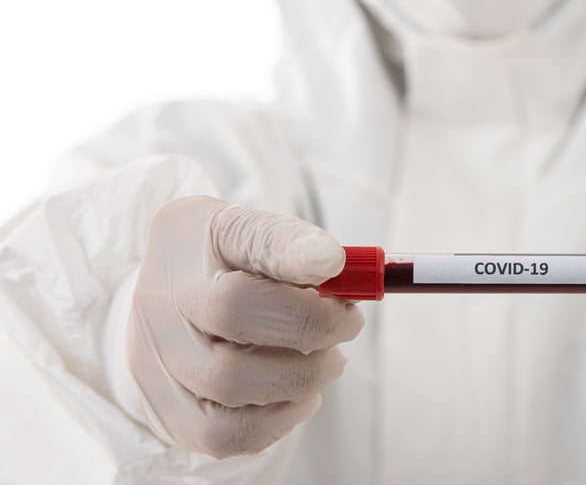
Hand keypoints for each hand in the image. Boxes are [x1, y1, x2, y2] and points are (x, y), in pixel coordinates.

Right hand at [127, 196, 363, 457]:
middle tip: (348, 322)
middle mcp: (161, 298)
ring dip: (302, 374)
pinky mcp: (168, 413)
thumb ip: (290, 242)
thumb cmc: (222, 263)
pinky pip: (228, 434)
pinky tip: (301, 394)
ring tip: (327, 359)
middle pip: (234, 312)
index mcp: (188, 235)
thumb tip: (330, 261)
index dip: (291, 251)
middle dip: (311, 326)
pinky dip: (281, 418)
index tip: (333, 262)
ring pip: (231, 384)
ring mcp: (156, 361)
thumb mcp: (250, 232)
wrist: (169, 307)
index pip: (241, 238)